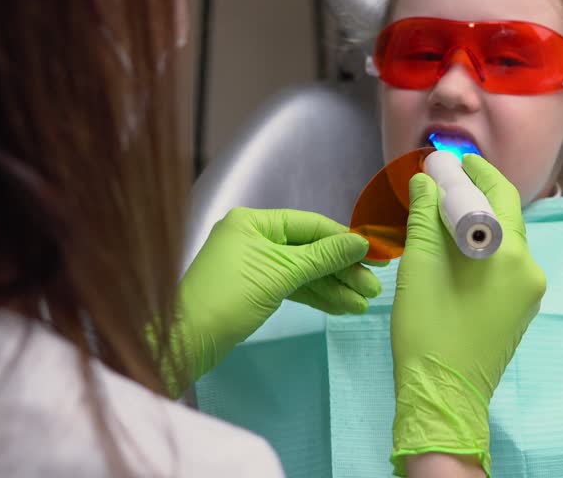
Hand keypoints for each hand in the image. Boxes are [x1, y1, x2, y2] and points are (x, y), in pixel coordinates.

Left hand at [166, 208, 379, 393]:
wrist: (187, 340)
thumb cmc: (230, 297)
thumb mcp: (281, 273)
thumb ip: (323, 257)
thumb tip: (361, 243)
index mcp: (254, 222)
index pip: (311, 225)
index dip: (345, 241)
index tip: (375, 256)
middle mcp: (254, 237)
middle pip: (310, 249)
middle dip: (342, 270)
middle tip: (374, 288)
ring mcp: (255, 264)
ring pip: (304, 271)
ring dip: (333, 287)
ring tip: (363, 304)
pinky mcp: (255, 289)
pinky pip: (293, 287)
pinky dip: (316, 296)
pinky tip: (341, 307)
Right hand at [389, 155, 545, 476]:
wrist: (442, 396)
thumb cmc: (429, 329)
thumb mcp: (420, 265)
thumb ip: (425, 215)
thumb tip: (427, 180)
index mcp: (511, 253)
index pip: (500, 193)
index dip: (475, 171)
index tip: (450, 160)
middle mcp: (530, 269)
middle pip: (505, 216)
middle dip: (474, 196)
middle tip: (442, 182)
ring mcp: (528, 293)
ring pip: (503, 243)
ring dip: (476, 224)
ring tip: (440, 217)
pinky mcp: (519, 312)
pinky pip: (503, 267)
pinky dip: (481, 251)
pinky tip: (454, 252)